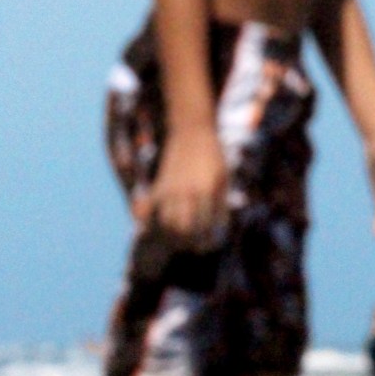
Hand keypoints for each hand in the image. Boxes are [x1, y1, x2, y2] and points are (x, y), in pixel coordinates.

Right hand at [145, 127, 229, 245]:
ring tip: (177, 240)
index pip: (205, 227)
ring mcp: (171, 189)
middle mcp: (188, 192)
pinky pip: (151, 212)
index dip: (206, 242)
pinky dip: (150, 224)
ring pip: (166, 225)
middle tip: (192, 245)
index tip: (206, 246)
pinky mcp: (159, 185)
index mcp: (208, 191)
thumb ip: (221, 205)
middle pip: (183, 230)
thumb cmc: (213, 156)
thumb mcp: (224, 178)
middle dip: (187, 243)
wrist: (192, 129)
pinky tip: (154, 229)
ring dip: (171, 237)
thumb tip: (218, 230)